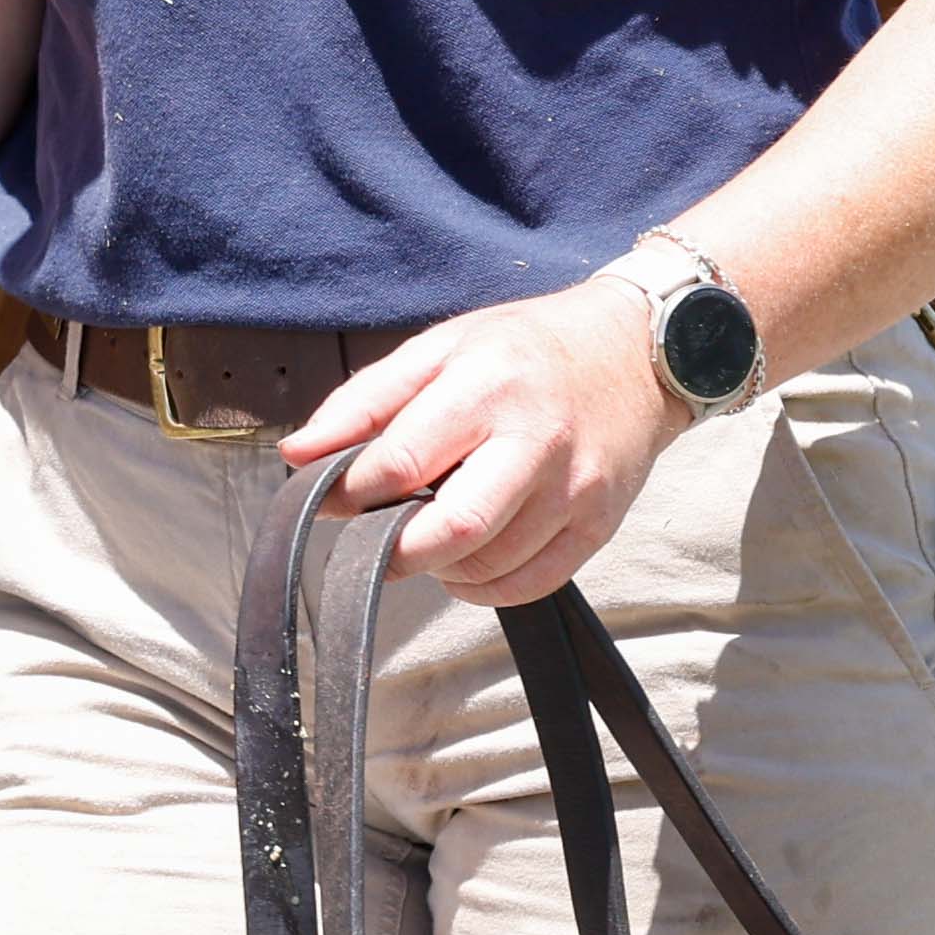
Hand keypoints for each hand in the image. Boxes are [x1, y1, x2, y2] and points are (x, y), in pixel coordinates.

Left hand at [283, 280, 686, 604]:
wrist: (634, 353)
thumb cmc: (526, 349)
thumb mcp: (440, 348)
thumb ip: (364, 401)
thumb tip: (299, 453)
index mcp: (486, 385)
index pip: (402, 461)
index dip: (353, 493)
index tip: (332, 498)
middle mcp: (535, 440)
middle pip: (451, 530)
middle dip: (393, 551)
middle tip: (373, 541)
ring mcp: (574, 489)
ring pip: (487, 566)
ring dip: (439, 567)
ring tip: (427, 534)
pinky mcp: (599, 525)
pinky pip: (530, 584)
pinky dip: (484, 586)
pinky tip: (470, 556)